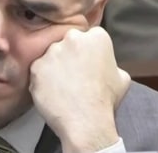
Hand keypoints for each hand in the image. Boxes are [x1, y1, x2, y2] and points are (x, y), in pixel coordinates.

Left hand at [29, 27, 130, 152]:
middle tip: (74, 75)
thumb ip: (111, 63)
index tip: (87, 64)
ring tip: (63, 87)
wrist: (86, 121)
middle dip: (70, 55)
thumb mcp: (121, 77)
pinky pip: (39, 70)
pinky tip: (53, 92)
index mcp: (97, 37)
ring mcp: (52, 51)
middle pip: (68, 42)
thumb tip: (104, 64)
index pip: (90, 37)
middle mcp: (73, 38)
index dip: (88, 52)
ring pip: (52, 56)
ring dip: (55, 67)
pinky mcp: (36, 66)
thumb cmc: (105, 100)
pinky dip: (43, 80)